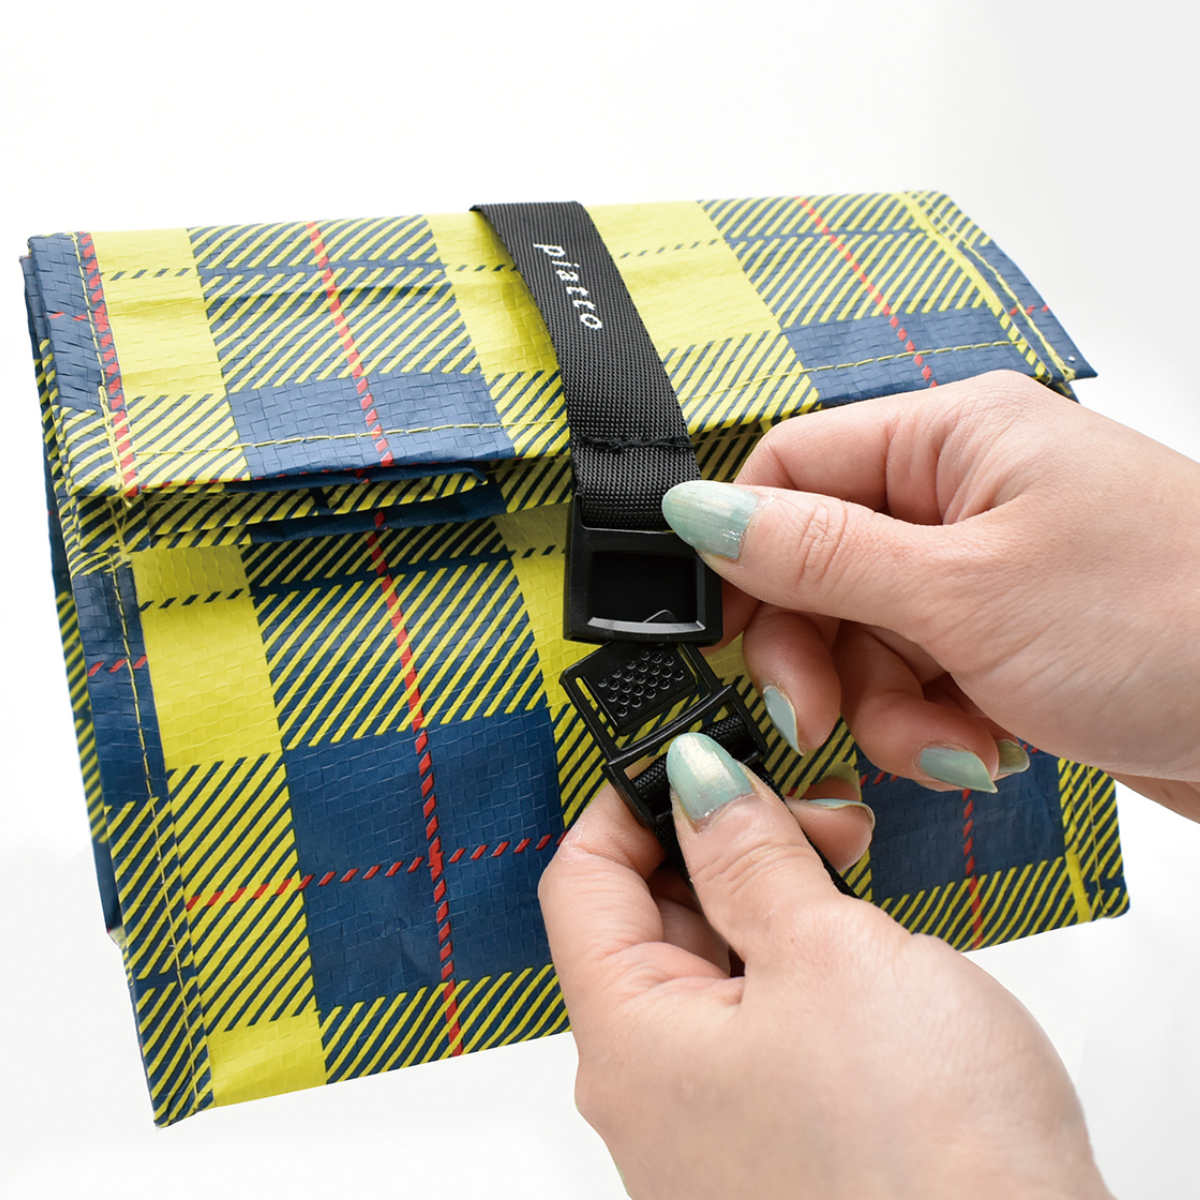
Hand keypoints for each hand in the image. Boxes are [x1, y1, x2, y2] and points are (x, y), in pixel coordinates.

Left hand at [539, 734, 1111, 1199]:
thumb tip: (696, 779)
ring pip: (711, 967)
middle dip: (721, 844)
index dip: (630, 802)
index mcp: (628, 1042)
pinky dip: (794, 963)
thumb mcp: (830, 956)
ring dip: (769, 898)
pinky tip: (857, 943)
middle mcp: (650, 1094)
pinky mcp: (773, 1140)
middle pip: (647, 921)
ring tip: (851, 868)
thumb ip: (750, 854)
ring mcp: (710, 1125)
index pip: (581, 881)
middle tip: (812, 811)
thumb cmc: (925, 1155)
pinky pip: (756, 1022)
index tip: (696, 756)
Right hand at [661, 371, 1199, 814]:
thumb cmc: (1175, 621)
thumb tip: (698, 512)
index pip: (788, 467)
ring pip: (862, 638)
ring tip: (951, 742)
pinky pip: (916, 679)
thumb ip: (816, 554)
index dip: (745, 552)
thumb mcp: (963, 592)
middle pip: (817, 565)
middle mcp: (962, 495)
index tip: (737, 634)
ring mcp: (986, 571)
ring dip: (883, 708)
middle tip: (824, 715)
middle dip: (820, 654)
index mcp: (950, 440)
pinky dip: (932, 728)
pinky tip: (985, 749)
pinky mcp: (1007, 638)